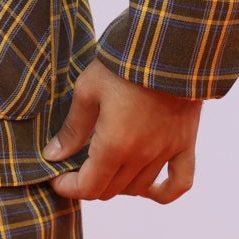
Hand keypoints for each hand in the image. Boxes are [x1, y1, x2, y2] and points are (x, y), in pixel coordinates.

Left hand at [45, 58, 202, 202]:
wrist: (169, 45)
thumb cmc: (124, 64)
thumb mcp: (88, 90)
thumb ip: (73, 129)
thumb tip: (54, 155)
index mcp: (114, 145)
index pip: (87, 187)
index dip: (67, 187)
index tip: (56, 177)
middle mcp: (141, 156)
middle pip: (110, 191)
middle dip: (88, 184)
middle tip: (76, 167)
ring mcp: (165, 152)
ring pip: (137, 188)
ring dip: (118, 184)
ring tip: (105, 167)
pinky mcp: (185, 143)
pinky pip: (180, 182)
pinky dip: (164, 192)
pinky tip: (150, 190)